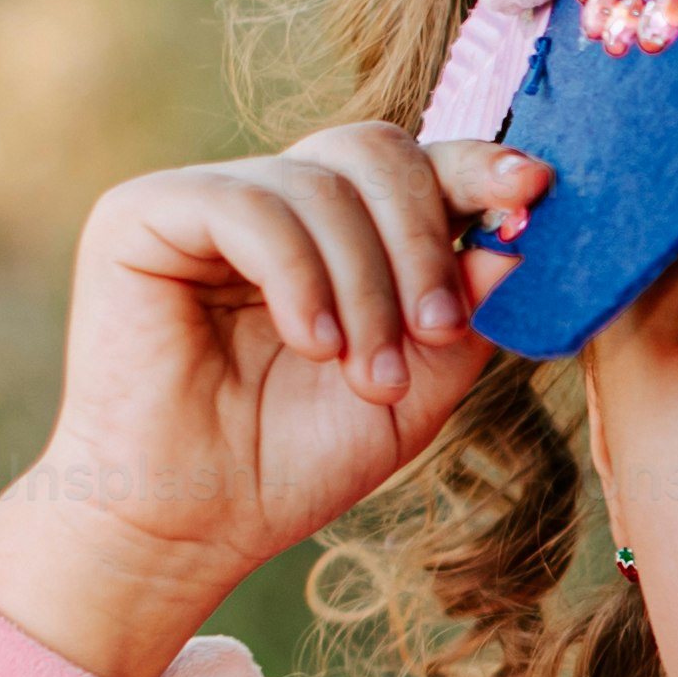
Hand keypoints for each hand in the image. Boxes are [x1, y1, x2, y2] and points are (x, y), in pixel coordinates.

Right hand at [0, 126, 538, 676]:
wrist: (193, 525)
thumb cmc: (294, 461)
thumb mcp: (413, 389)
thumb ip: (463, 312)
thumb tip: (515, 241)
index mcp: (338, 231)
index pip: (414, 166)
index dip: (477, 168)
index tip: (534, 190)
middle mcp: (273, 200)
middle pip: (374, 150)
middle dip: (424, 239)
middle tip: (438, 330)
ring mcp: (206, 200)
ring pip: (320, 184)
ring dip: (365, 285)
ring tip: (366, 373)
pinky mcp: (143, 215)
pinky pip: (248, 206)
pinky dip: (300, 277)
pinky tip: (314, 343)